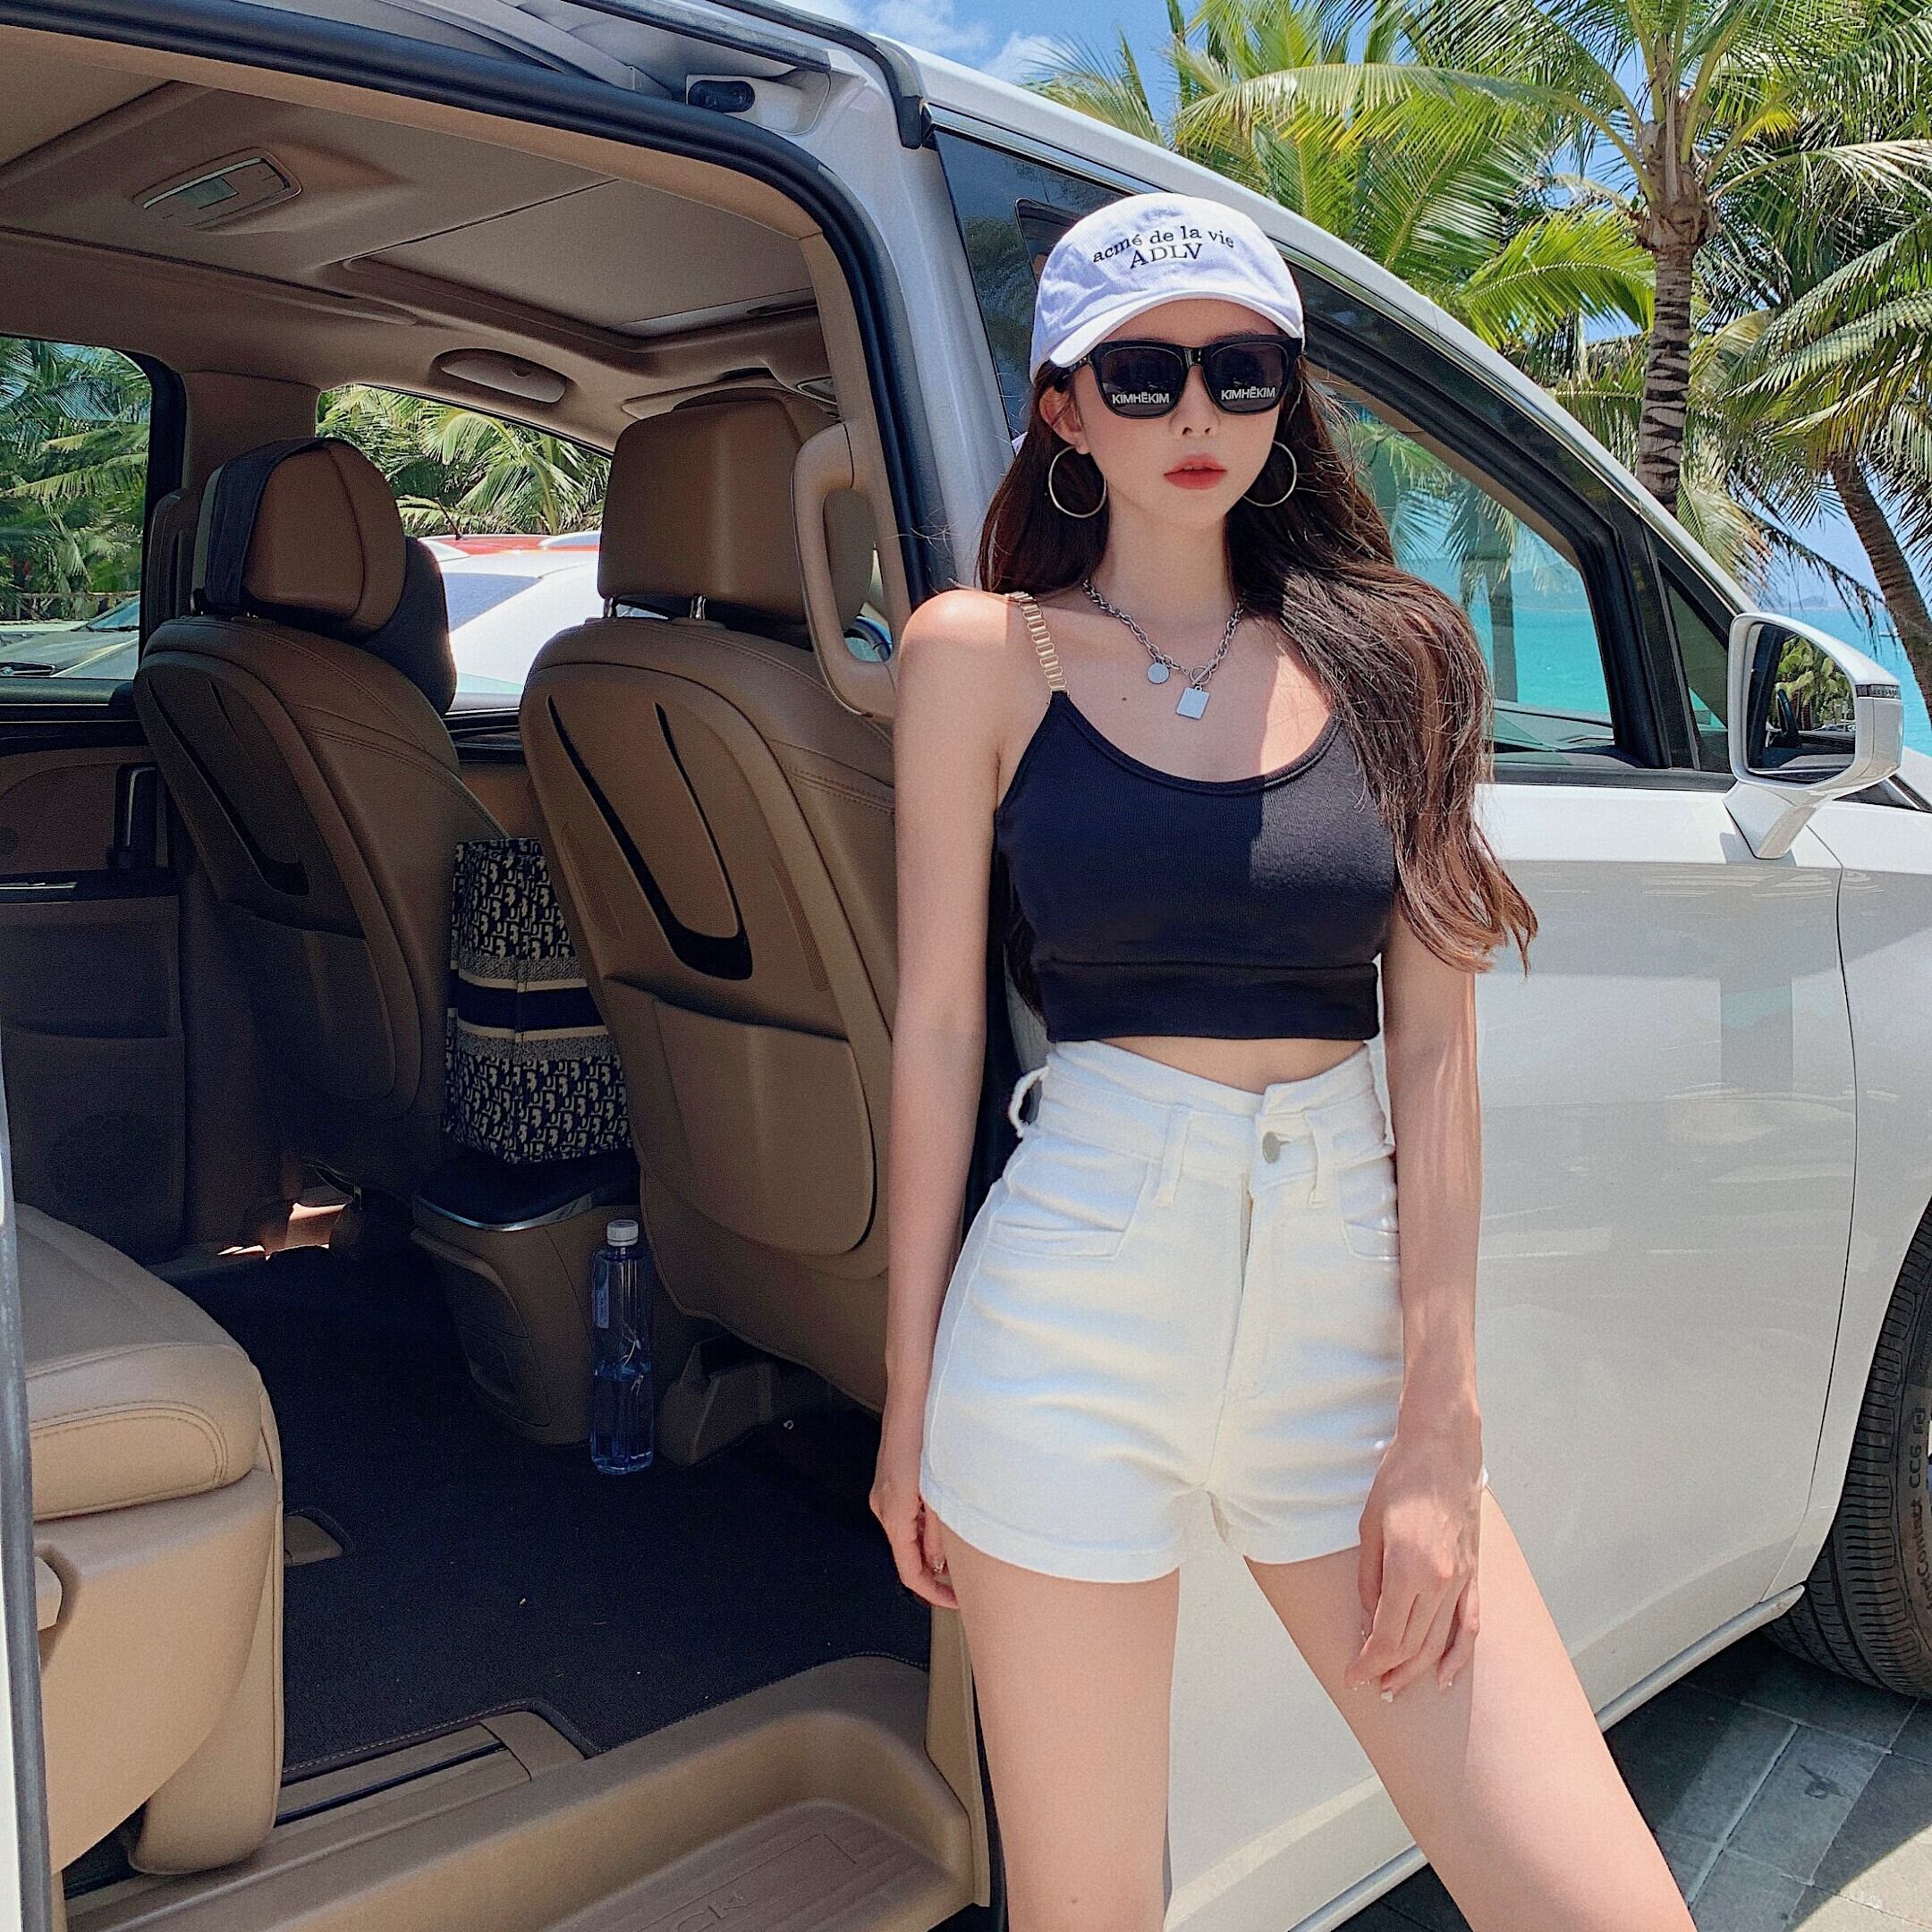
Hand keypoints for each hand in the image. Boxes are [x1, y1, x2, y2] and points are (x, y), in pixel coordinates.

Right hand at [870, 1390, 958, 1609]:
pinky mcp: (894, 1478)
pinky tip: (951, 1517)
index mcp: (894, 1511)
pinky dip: (928, 1525)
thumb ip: (941, 1532)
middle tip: (968, 1580)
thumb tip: (944, 1564)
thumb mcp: (941, 1490)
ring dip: (934, 1546)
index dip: (934, 1593)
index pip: (910, 1572)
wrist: (914, 1387)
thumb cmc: (926, 1427)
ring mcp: (886, 1490)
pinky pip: (909, 1513)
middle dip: (937, 1571)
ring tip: (966, 1547)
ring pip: (910, 1534)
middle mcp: (884, 1504)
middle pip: (908, 1554)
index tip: (956, 1602)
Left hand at [1342, 1427, 1482, 1697]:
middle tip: (1367, 1685)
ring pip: (1440, 1642)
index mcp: (1408, 1568)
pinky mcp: (1474, 1573)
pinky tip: (1445, 1676)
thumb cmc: (1400, 1480)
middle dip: (1387, 1670)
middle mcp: (1439, 1581)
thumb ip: (1368, 1580)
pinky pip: (1470, 1625)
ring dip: (1417, 1670)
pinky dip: (1458, 1655)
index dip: (1367, 1661)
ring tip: (1396, 1687)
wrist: (1443, 1450)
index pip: (1387, 1635)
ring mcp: (1462, 1579)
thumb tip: (1367, 1620)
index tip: (1351, 1674)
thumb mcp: (1369, 1527)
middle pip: (1412, 1645)